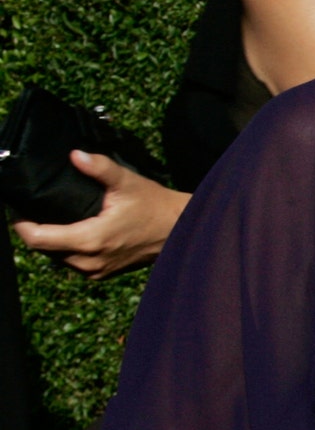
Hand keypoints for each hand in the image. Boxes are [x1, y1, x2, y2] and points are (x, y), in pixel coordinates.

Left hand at [12, 150, 189, 276]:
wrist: (180, 230)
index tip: (19, 208)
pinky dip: (66, 249)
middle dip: (35, 229)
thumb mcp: (128, 183)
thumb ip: (100, 168)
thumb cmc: (155, 206)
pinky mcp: (102, 273)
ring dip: (50, 240)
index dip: (21, 224)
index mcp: (90, 240)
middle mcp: (89, 261)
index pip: (37, 239)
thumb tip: (76, 155)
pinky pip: (72, 263)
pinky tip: (71, 231)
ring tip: (51, 218)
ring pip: (56, 257)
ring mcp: (95, 270)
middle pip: (43, 248)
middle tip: (33, 209)